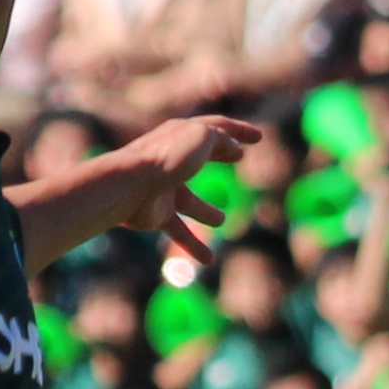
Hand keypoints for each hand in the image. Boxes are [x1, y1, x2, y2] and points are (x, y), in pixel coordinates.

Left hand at [25, 114, 261, 275]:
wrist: (129, 187)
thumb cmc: (167, 158)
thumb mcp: (202, 138)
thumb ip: (221, 140)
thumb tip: (234, 148)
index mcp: (184, 134)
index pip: (217, 128)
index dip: (239, 131)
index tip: (259, 137)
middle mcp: (173, 159)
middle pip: (202, 156)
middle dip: (222, 155)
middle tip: (239, 158)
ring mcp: (164, 187)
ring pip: (191, 201)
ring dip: (206, 212)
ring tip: (221, 220)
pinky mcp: (156, 213)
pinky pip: (180, 230)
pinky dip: (194, 245)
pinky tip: (208, 260)